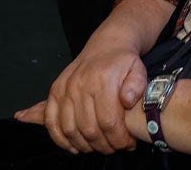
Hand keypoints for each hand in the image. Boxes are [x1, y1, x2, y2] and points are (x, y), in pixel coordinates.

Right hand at [16, 28, 147, 154]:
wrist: (108, 43)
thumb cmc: (124, 60)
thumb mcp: (139, 70)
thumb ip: (137, 86)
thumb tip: (126, 100)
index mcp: (103, 79)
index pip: (109, 121)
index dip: (119, 139)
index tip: (128, 144)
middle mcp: (80, 84)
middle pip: (89, 129)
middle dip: (104, 145)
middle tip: (114, 147)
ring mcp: (65, 88)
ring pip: (69, 128)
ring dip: (84, 145)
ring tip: (98, 146)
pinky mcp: (55, 90)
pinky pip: (51, 120)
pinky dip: (59, 138)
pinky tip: (73, 145)